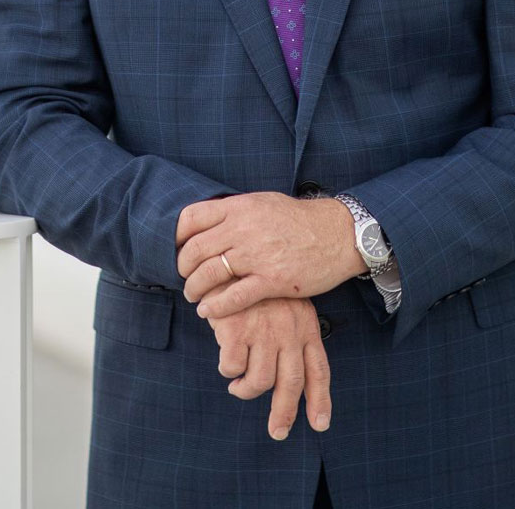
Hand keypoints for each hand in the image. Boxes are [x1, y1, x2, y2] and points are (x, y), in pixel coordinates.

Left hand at [176, 193, 364, 317]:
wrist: (338, 234)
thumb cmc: (299, 219)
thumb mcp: (263, 202)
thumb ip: (235, 211)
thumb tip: (207, 220)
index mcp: (240, 207)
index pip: (191, 218)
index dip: (177, 236)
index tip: (176, 249)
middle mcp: (244, 229)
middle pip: (194, 250)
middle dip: (182, 268)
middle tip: (184, 277)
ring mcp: (258, 255)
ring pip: (208, 274)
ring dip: (194, 289)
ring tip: (194, 296)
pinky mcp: (272, 280)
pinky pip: (233, 297)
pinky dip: (214, 307)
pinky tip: (208, 311)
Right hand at [205, 296, 331, 439]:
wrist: (231, 257)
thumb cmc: (259, 287)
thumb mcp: (287, 305)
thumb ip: (293, 336)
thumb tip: (293, 380)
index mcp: (306, 326)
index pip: (318, 369)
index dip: (320, 399)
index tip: (319, 424)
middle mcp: (288, 331)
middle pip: (291, 383)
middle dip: (284, 413)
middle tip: (277, 432)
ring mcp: (263, 330)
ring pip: (259, 381)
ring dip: (246, 390)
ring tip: (237, 387)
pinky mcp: (237, 329)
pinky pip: (232, 367)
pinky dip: (227, 370)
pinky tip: (225, 361)